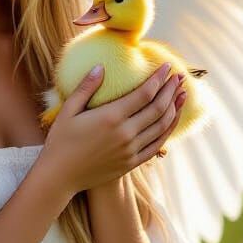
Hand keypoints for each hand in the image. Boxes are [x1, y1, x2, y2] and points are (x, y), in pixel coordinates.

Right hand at [40, 62, 187, 195]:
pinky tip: (173, 119)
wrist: (60, 176)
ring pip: (162, 126)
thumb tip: (100, 67)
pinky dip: (169, 129)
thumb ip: (85, 87)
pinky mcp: (132, 162)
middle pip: (158, 107)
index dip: (158, 78)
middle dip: (171, 89)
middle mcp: (125, 133)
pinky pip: (157, 144)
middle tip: (179, 76)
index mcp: (110, 117)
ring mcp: (131, 150)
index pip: (144, 93)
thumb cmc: (60, 141)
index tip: (166, 66)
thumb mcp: (68, 111)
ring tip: (182, 94)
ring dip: (175, 108)